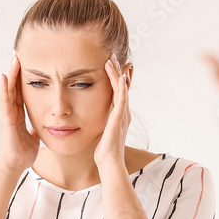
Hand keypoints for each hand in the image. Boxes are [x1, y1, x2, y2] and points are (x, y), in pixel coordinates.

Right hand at [0, 53, 40, 174]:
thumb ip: (36, 129)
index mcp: (19, 114)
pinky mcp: (6, 119)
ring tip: (14, 58)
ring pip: (9, 89)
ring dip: (11, 74)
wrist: (15, 165)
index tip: (29, 64)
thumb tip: (44, 126)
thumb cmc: (22, 153)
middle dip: (17, 71)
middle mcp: (12, 111)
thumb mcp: (34, 137)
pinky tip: (3, 77)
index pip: (22, 92)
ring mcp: (7, 114)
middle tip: (20, 54)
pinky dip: (4, 88)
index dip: (25, 79)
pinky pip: (4, 101)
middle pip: (15, 86)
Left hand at [94, 52, 130, 168]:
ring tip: (111, 59)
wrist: (109, 161)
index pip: (121, 93)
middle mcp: (124, 113)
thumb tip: (94, 121)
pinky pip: (121, 97)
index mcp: (120, 116)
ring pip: (122, 88)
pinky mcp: (119, 116)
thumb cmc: (104, 151)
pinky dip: (120, 85)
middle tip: (114, 57)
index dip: (120, 79)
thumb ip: (101, 124)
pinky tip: (118, 74)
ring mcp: (123, 114)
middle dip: (119, 71)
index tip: (118, 67)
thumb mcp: (102, 133)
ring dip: (117, 73)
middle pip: (123, 87)